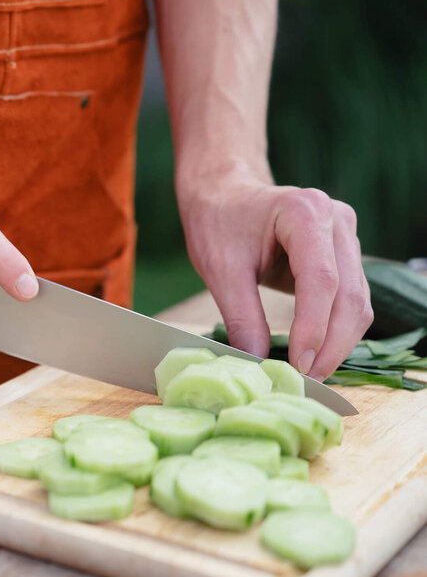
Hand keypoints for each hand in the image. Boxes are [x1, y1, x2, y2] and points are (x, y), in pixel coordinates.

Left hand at [179, 161, 372, 379]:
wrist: (224, 194)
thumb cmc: (218, 222)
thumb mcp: (220, 270)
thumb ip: (241, 316)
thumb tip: (257, 362)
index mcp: (305, 212)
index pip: (321, 280)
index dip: (313, 328)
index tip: (298, 366)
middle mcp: (337, 220)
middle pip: (349, 295)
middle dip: (331, 344)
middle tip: (306, 381)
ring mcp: (346, 237)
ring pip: (358, 302)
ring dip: (338, 343)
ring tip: (310, 375)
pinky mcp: (344, 255)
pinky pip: (351, 299)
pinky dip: (336, 330)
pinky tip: (315, 355)